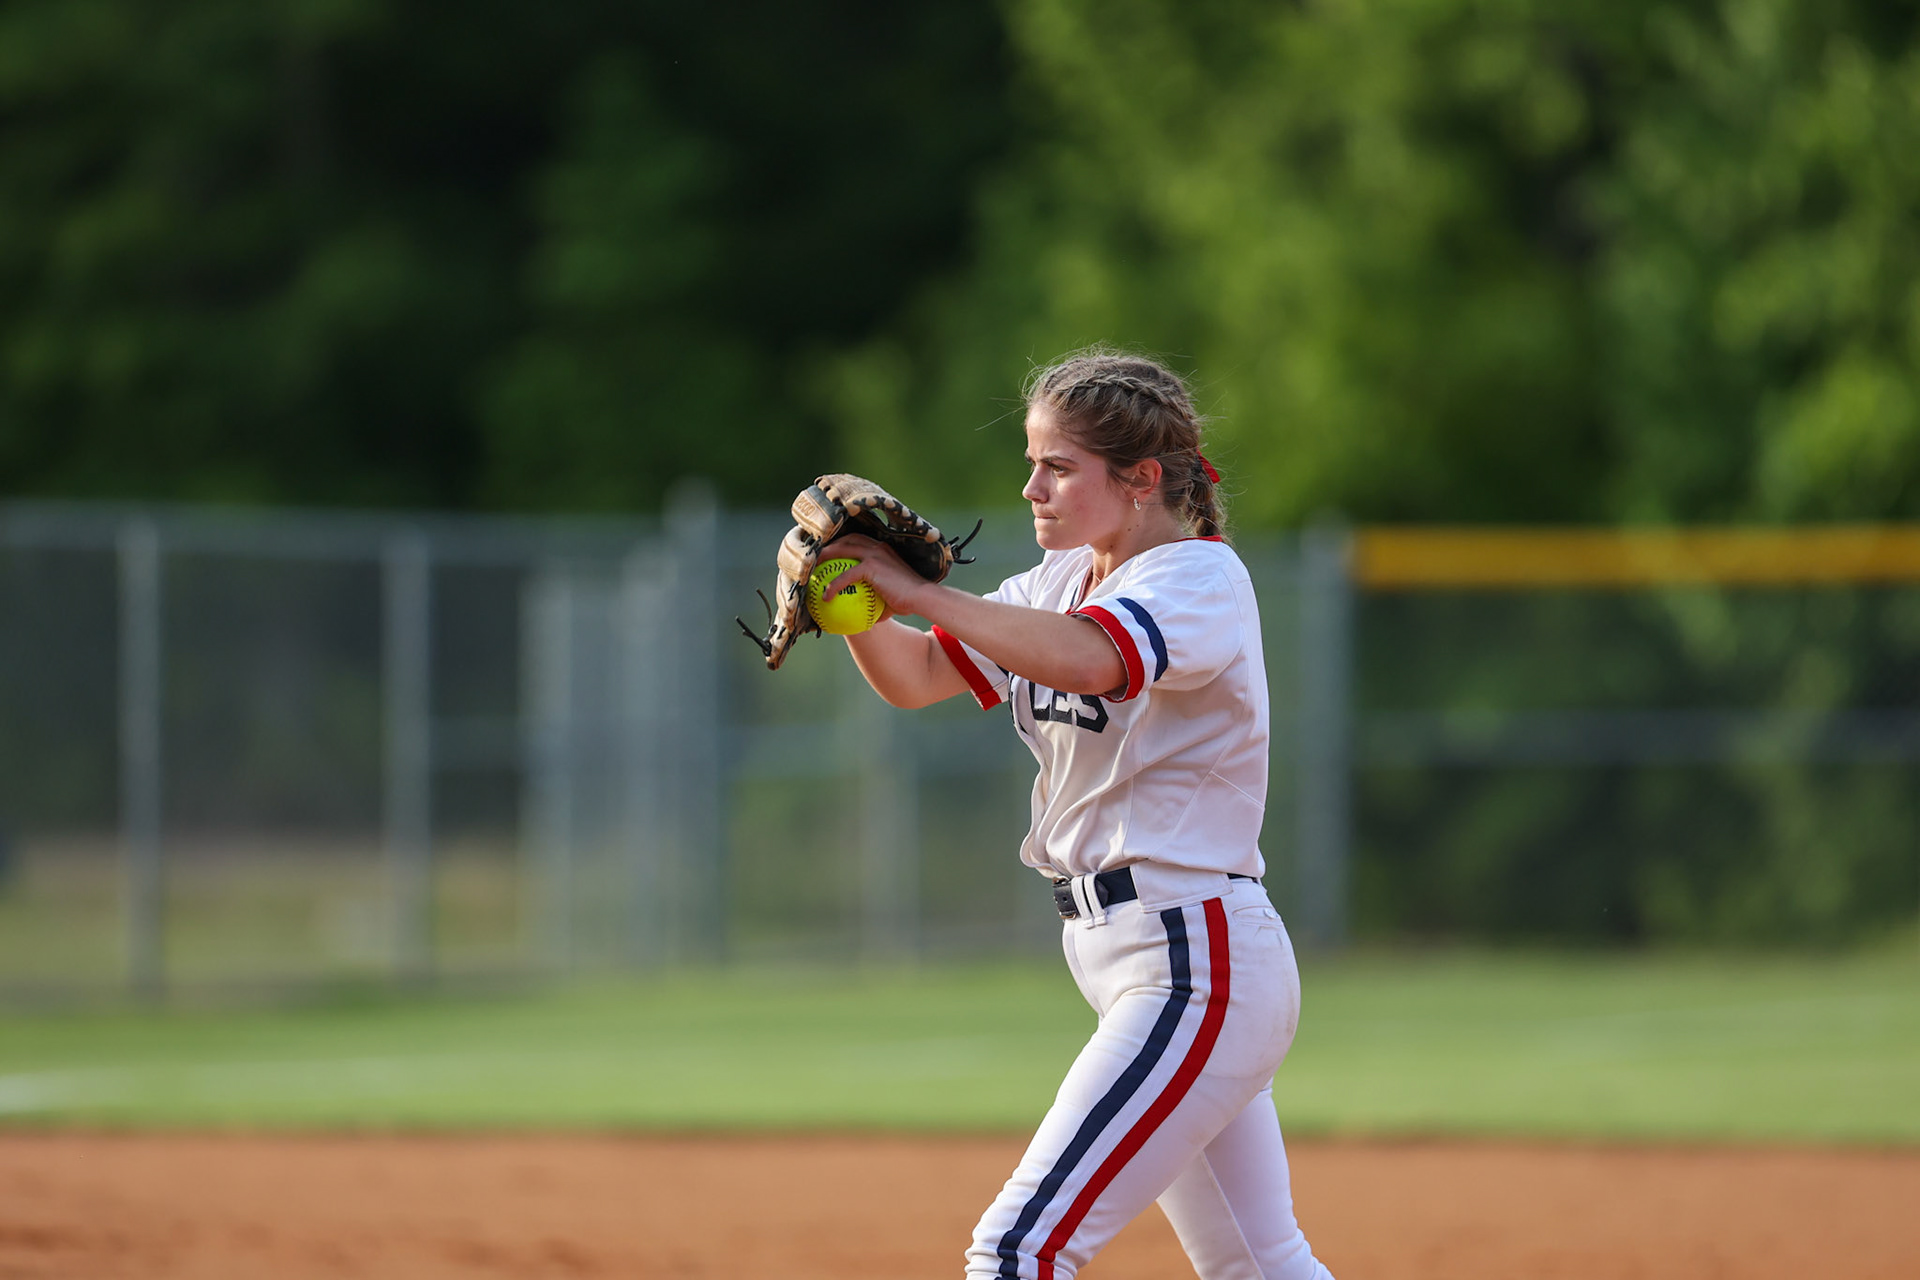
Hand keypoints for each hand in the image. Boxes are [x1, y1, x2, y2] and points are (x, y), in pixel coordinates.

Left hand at [820, 533, 934, 621]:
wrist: (921, 598)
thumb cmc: (908, 601)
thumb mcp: (889, 600)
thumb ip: (875, 604)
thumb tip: (863, 619)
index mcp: (882, 550)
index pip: (858, 540)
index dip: (842, 543)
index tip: (830, 554)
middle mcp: (877, 547)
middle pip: (847, 539)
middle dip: (830, 544)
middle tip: (816, 558)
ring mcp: (874, 554)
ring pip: (842, 549)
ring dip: (824, 557)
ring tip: (812, 570)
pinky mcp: (871, 566)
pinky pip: (845, 575)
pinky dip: (833, 585)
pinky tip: (825, 596)